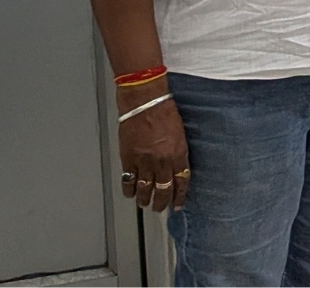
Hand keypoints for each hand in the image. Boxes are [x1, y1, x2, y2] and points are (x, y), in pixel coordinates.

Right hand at [117, 78, 188, 211]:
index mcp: (178, 154)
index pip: (181, 181)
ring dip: (145, 199)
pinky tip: (130, 193)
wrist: (145, 102)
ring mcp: (144, 161)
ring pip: (144, 188)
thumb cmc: (164, 111)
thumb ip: (179, 152)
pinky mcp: (128, 158)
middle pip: (163, 189)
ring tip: (145, 204)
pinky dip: (128, 189)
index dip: (180, 195)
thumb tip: (178, 166)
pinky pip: (128, 179)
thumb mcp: (181, 133)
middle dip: (162, 202)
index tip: (179, 204)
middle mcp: (162, 161)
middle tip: (161, 208)